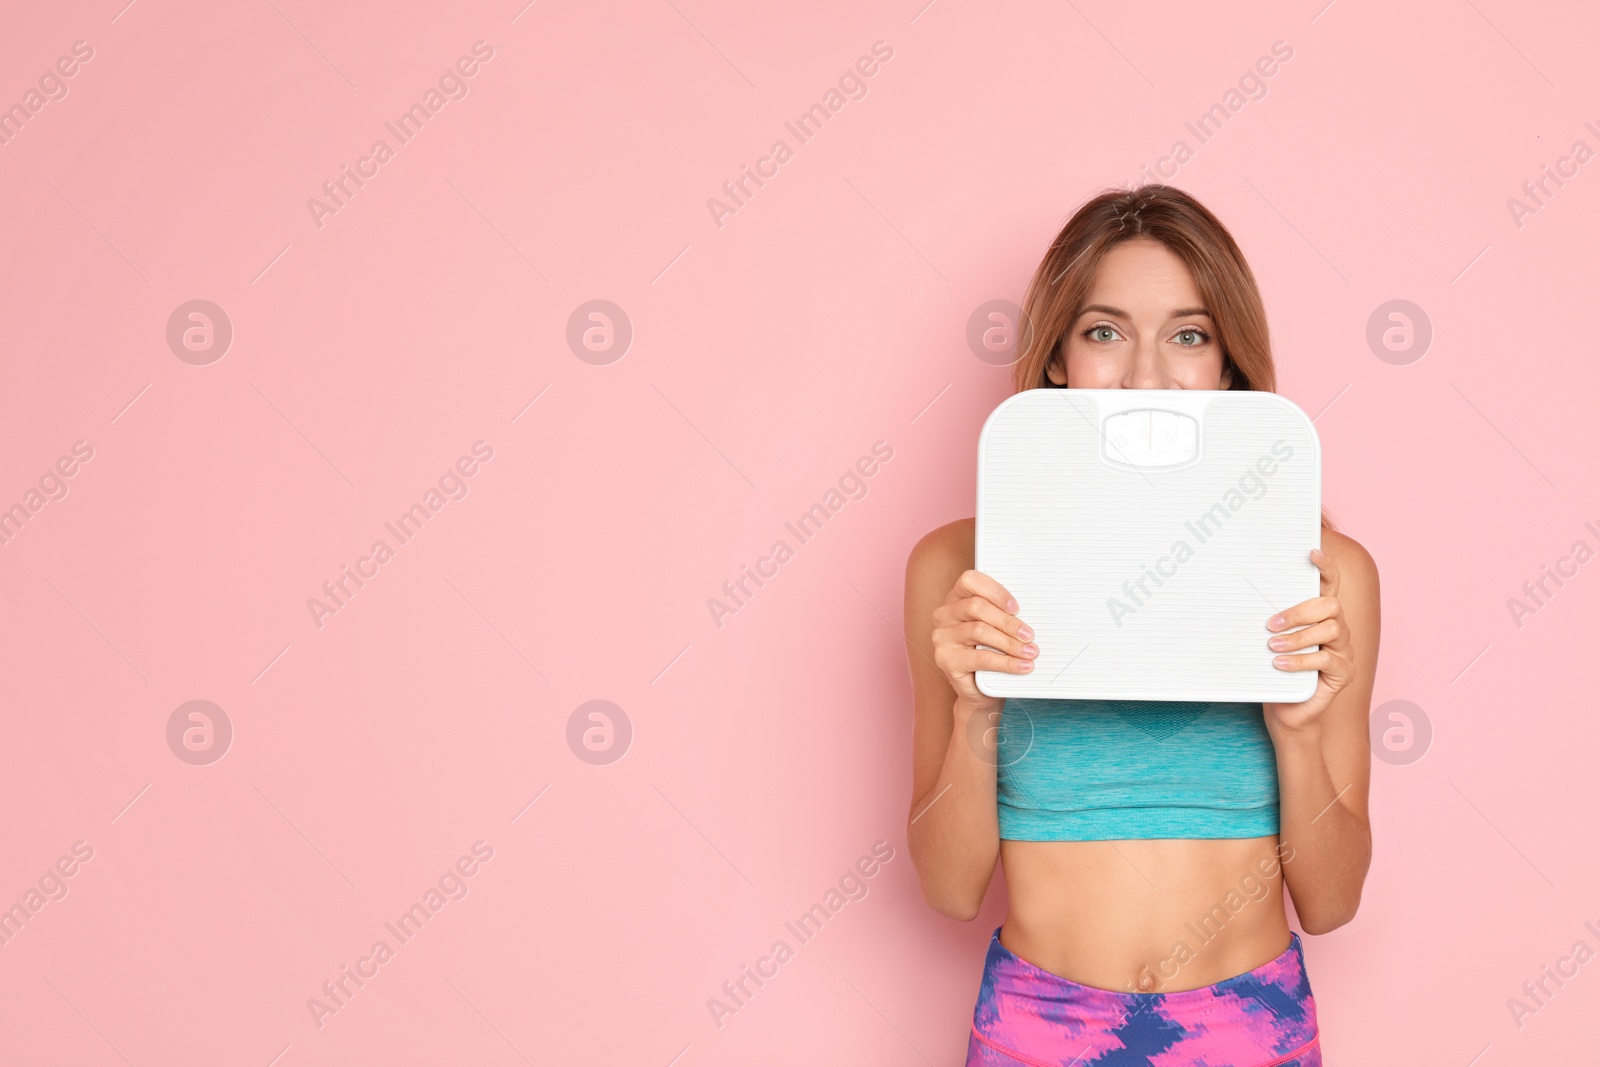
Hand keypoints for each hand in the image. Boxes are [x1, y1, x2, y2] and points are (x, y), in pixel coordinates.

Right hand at [930, 570, 1037, 707]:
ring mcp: (942, 637)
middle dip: (1008, 621)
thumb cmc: (989, 652)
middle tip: (1028, 635)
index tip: (1016, 607)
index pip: (970, 581)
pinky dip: (1005, 662)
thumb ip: (1003, 615)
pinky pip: (980, 658)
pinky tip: (1021, 665)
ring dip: (1010, 642)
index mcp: (956, 598)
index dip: (995, 591)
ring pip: (979, 631)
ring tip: (1029, 652)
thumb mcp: (995, 627)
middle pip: (976, 607)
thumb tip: (1028, 614)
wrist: (978, 690)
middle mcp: (944, 615)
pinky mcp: (946, 659)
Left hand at [1262, 546, 1354, 734]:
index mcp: (1320, 615)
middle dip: (1299, 612)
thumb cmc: (1276, 669)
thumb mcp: (1270, 641)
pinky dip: (1300, 661)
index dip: (1325, 567)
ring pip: (1330, 631)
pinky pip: (1326, 661)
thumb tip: (1240, 600)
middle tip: (1271, 624)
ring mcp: (1343, 650)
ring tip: (1272, 647)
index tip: (1312, 551)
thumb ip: (1269, 621)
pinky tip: (1280, 665)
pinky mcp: (1343, 673)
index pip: (1329, 584)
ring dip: (1298, 638)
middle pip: (1329, 606)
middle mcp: (1337, 628)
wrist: (1287, 709)